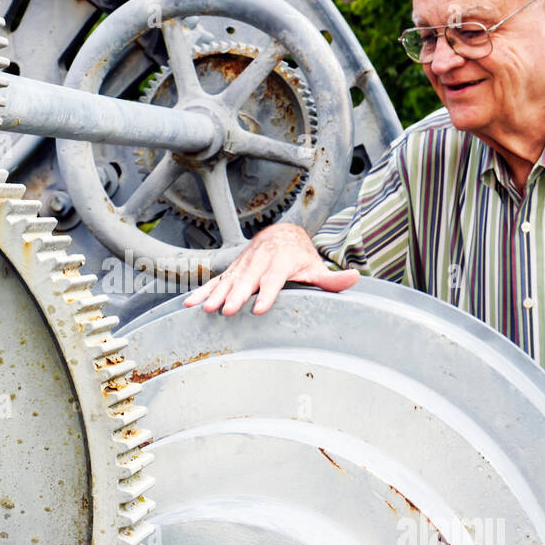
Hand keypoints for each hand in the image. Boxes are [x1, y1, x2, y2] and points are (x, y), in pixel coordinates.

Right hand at [183, 222, 359, 314]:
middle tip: (228, 310)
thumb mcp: (315, 266)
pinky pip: (215, 281)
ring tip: (206, 309)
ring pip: (228, 280)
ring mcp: (243, 266)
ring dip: (216, 295)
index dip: (267, 293)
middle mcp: (260, 261)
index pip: (274, 279)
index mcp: (281, 261)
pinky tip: (190, 304)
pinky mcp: (232, 271)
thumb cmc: (299, 256)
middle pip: (247, 280)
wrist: (280, 234)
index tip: (260, 307)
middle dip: (236, 295)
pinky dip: (202, 291)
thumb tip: (353, 278)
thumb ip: (331, 279)